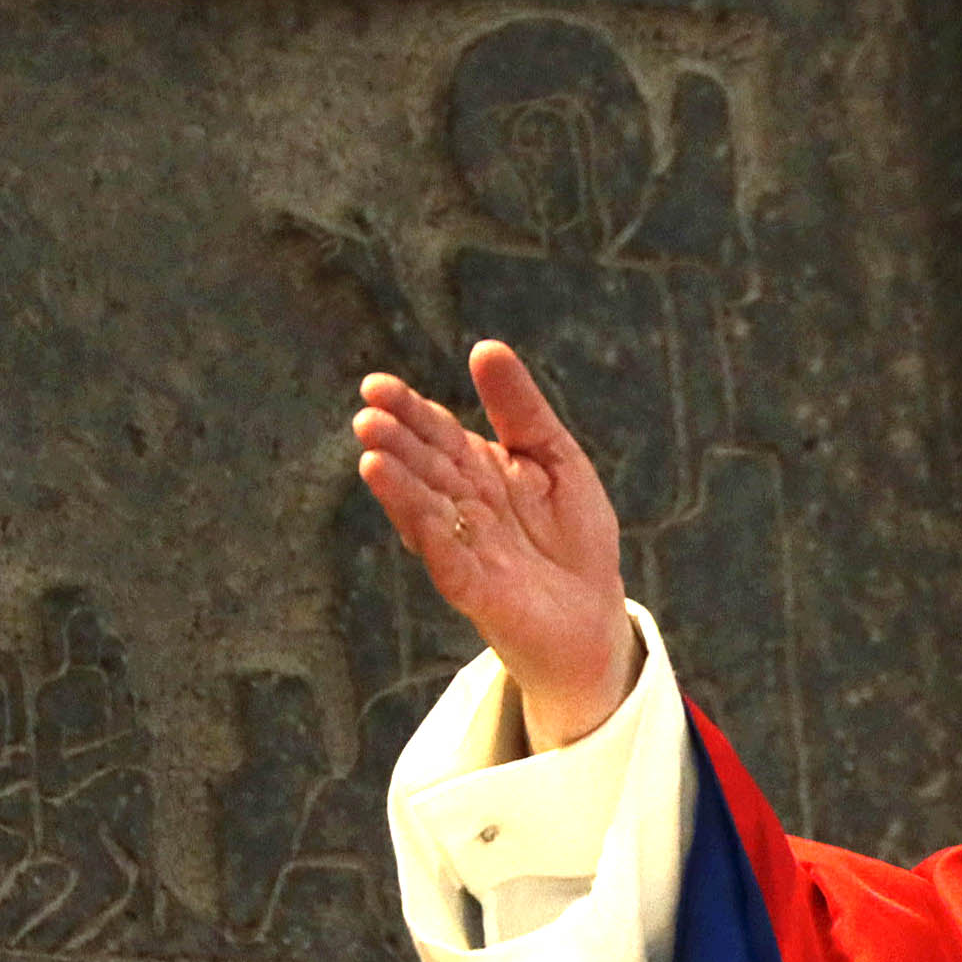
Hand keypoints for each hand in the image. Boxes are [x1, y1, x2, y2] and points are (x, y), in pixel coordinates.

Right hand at [351, 341, 637, 750]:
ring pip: (426, 512)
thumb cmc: (572, 535)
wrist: (593, 615)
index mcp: (477, 470)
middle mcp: (461, 506)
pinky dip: (431, 538)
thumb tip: (485, 346)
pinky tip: (415, 516)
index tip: (377, 385)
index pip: (436, 432)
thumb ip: (521, 408)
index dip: (408, 409)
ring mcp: (464, 548)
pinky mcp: (477, 591)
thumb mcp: (555, 456)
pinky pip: (449, 562)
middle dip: (396, 444)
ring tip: (373, 458)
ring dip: (400, 488)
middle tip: (368, 417)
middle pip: (425, 468)